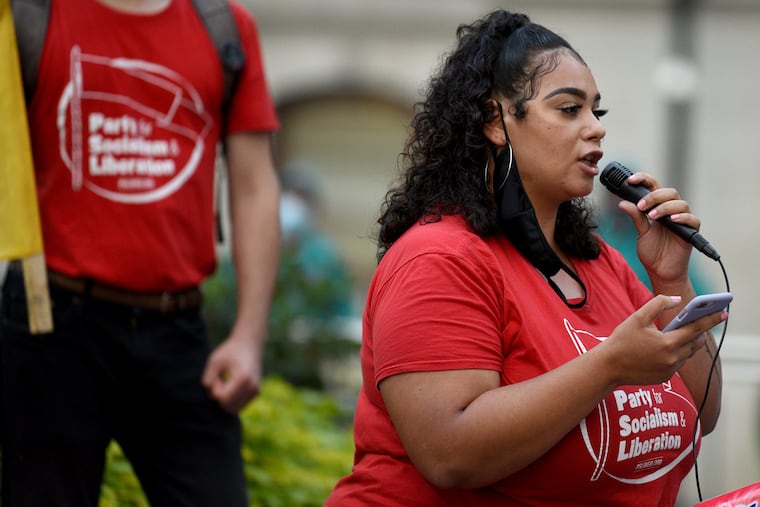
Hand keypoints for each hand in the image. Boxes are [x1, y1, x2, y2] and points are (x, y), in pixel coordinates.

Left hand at [201, 327, 263, 412]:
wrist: (250, 344)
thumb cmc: (230, 351)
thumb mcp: (214, 361)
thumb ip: (208, 379)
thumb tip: (211, 396)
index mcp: (243, 378)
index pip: (223, 398)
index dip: (215, 390)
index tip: (216, 377)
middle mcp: (252, 387)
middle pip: (229, 407)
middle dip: (220, 397)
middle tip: (219, 381)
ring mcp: (256, 391)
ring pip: (234, 408)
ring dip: (226, 399)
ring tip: (225, 383)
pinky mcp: (256, 393)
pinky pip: (239, 405)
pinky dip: (232, 399)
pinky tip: (231, 385)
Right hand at [601, 295, 725, 386]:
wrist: (608, 367)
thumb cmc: (621, 341)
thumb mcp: (637, 318)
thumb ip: (658, 304)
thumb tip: (677, 300)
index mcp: (668, 343)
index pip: (697, 329)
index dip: (711, 319)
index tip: (723, 313)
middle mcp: (673, 358)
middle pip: (696, 343)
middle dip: (699, 332)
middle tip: (697, 322)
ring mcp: (670, 370)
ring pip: (687, 354)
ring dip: (686, 343)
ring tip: (678, 334)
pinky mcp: (665, 377)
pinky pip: (677, 363)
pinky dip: (675, 354)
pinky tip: (663, 348)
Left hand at [616, 172, 697, 282]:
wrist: (660, 271)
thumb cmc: (652, 251)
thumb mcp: (640, 232)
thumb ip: (635, 217)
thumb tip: (622, 203)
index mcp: (658, 207)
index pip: (654, 187)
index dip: (644, 179)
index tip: (631, 180)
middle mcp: (672, 211)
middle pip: (669, 192)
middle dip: (654, 196)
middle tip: (641, 206)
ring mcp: (683, 220)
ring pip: (680, 203)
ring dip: (664, 207)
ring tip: (651, 216)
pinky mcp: (691, 231)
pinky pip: (692, 219)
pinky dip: (682, 217)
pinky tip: (671, 220)